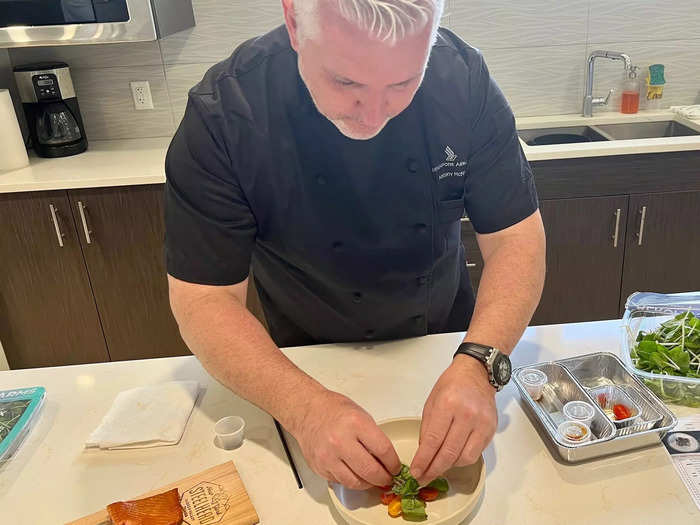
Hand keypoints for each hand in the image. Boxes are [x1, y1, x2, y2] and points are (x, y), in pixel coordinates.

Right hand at [291, 390, 400, 489]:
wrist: (307, 410)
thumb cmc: (333, 409)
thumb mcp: (360, 415)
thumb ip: (374, 436)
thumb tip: (386, 459)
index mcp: (355, 423)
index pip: (383, 450)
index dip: (393, 463)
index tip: (396, 467)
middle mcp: (341, 441)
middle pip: (371, 471)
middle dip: (384, 478)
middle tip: (388, 478)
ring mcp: (328, 456)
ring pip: (356, 482)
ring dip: (368, 484)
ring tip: (373, 479)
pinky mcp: (320, 467)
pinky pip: (341, 482)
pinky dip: (351, 480)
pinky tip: (356, 474)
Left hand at [410, 354, 496, 484]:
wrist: (476, 374)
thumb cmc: (452, 385)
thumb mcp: (431, 402)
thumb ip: (427, 428)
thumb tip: (423, 453)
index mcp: (447, 405)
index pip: (433, 440)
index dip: (423, 460)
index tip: (416, 471)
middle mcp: (466, 414)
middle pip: (449, 452)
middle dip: (434, 469)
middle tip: (424, 477)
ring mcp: (481, 423)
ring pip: (464, 458)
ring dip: (449, 466)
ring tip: (437, 467)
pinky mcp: (491, 430)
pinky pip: (475, 453)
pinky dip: (462, 459)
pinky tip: (453, 458)